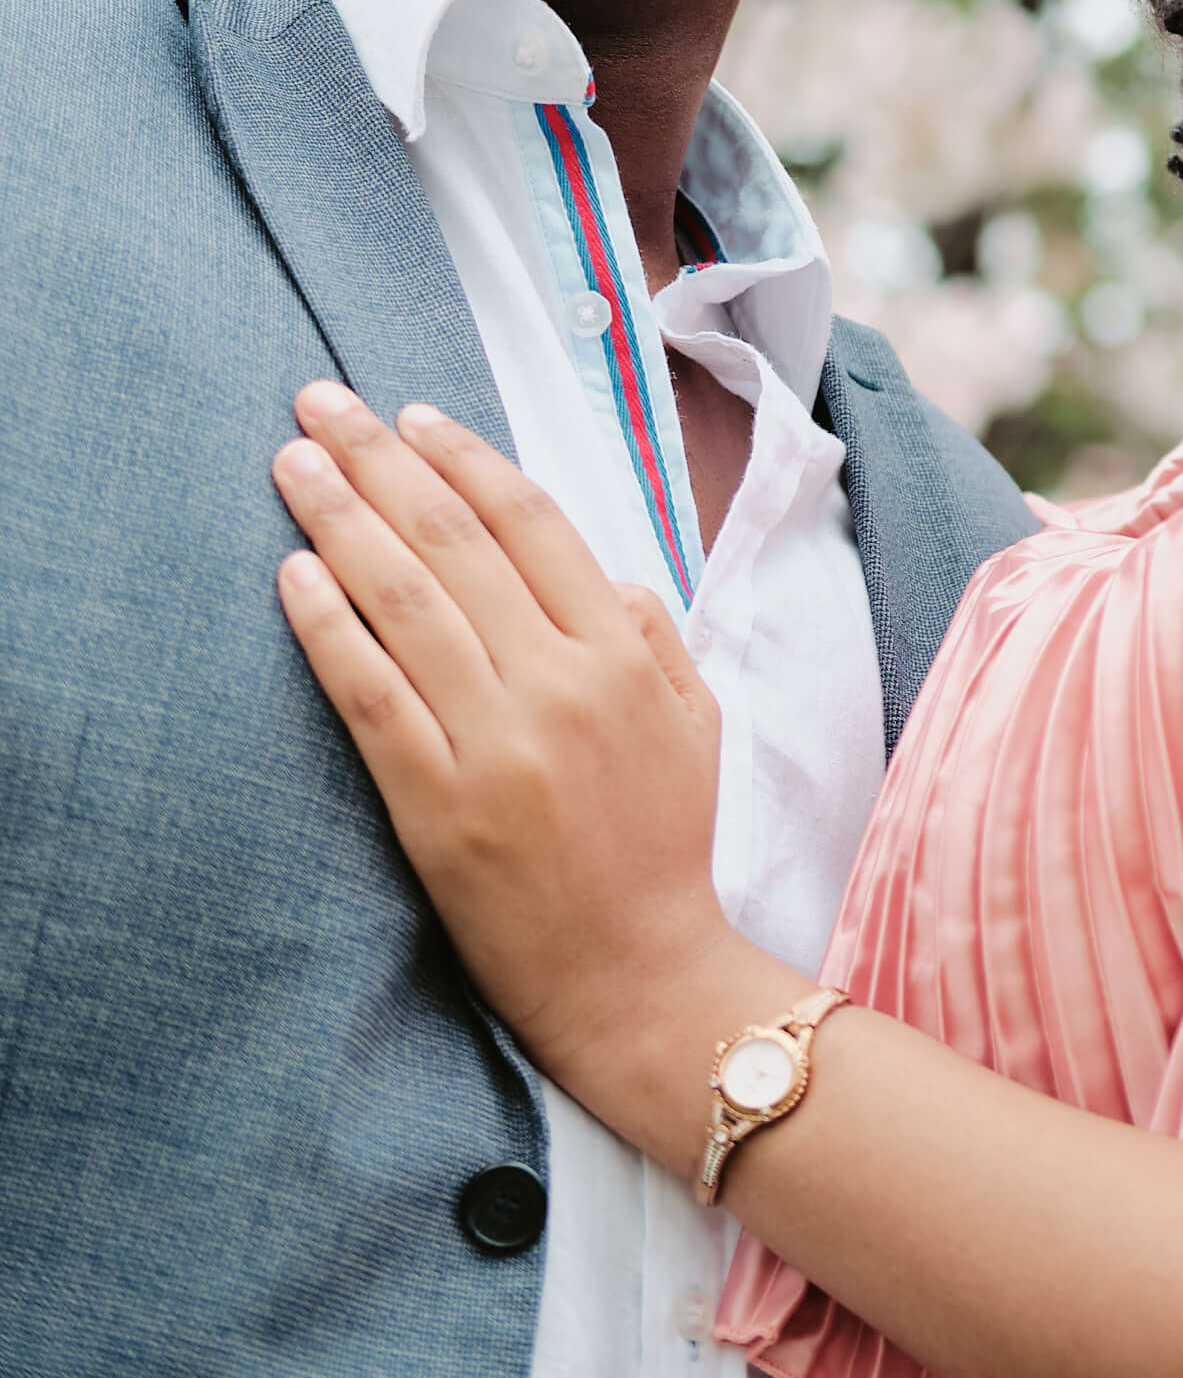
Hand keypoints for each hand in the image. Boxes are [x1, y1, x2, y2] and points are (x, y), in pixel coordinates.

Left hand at [272, 381, 762, 1144]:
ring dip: (341, 520)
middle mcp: (561, 684)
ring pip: (406, 603)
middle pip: (455, 543)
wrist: (639, 976)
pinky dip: (329, 627)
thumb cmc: (666, 846)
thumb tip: (597, 571)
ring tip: (293, 464)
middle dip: (380, 459)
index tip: (411, 416)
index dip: (465, 460)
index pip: (533, 524)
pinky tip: (292, 574)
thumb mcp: (695, 722)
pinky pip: (372, 695)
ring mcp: (497, 744)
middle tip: (321, 401)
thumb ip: (651, 633)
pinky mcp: (439, 805)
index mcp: (624, 654)